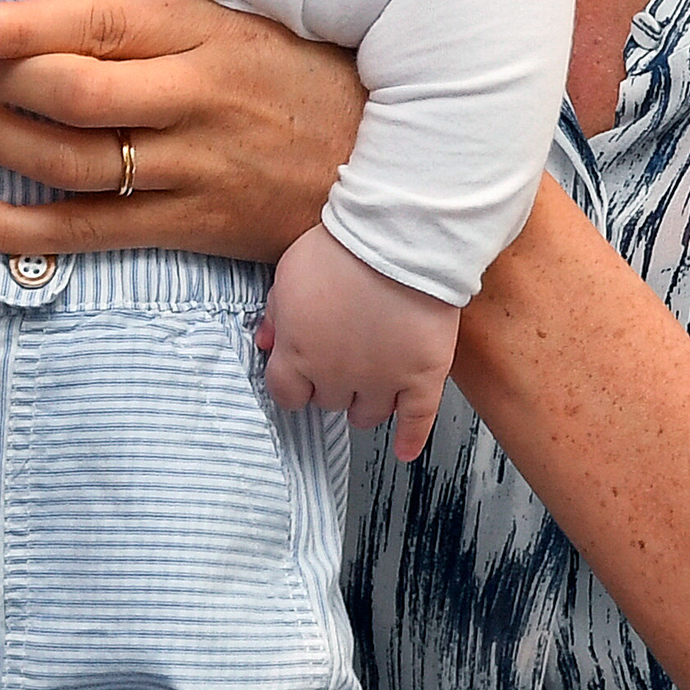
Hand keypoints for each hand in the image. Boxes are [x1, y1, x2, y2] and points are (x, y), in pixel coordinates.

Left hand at [0, 0, 363, 261]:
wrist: (392, 161)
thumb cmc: (302, 75)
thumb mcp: (239, 19)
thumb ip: (155, 18)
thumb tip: (54, 11)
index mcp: (203, 32)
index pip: (93, 24)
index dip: (15, 28)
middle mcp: (196, 98)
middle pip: (73, 95)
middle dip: (0, 87)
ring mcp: (195, 167)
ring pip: (72, 163)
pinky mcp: (194, 225)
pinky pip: (89, 233)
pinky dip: (17, 229)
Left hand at [258, 224, 458, 459]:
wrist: (397, 239)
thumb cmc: (340, 249)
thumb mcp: (289, 273)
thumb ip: (276, 313)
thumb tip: (266, 342)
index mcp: (299, 353)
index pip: (286, 394)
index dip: (293, 386)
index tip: (300, 380)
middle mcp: (337, 376)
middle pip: (328, 402)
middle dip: (330, 386)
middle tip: (340, 367)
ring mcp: (381, 381)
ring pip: (367, 415)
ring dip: (364, 407)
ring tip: (368, 394)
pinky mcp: (422, 378)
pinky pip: (417, 420)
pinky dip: (411, 438)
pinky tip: (405, 450)